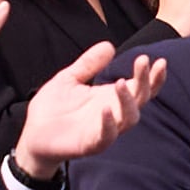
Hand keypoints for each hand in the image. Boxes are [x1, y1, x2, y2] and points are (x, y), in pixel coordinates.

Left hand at [9, 41, 156, 172]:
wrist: (33, 135)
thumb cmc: (53, 109)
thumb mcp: (69, 78)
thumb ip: (88, 64)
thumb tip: (109, 45)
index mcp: (111, 98)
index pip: (141, 88)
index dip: (153, 77)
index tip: (157, 60)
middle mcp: (113, 114)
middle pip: (141, 100)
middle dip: (146, 81)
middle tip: (143, 60)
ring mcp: (104, 130)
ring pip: (129, 119)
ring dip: (128, 101)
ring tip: (121, 82)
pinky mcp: (90, 145)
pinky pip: (106, 137)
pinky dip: (108, 125)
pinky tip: (105, 109)